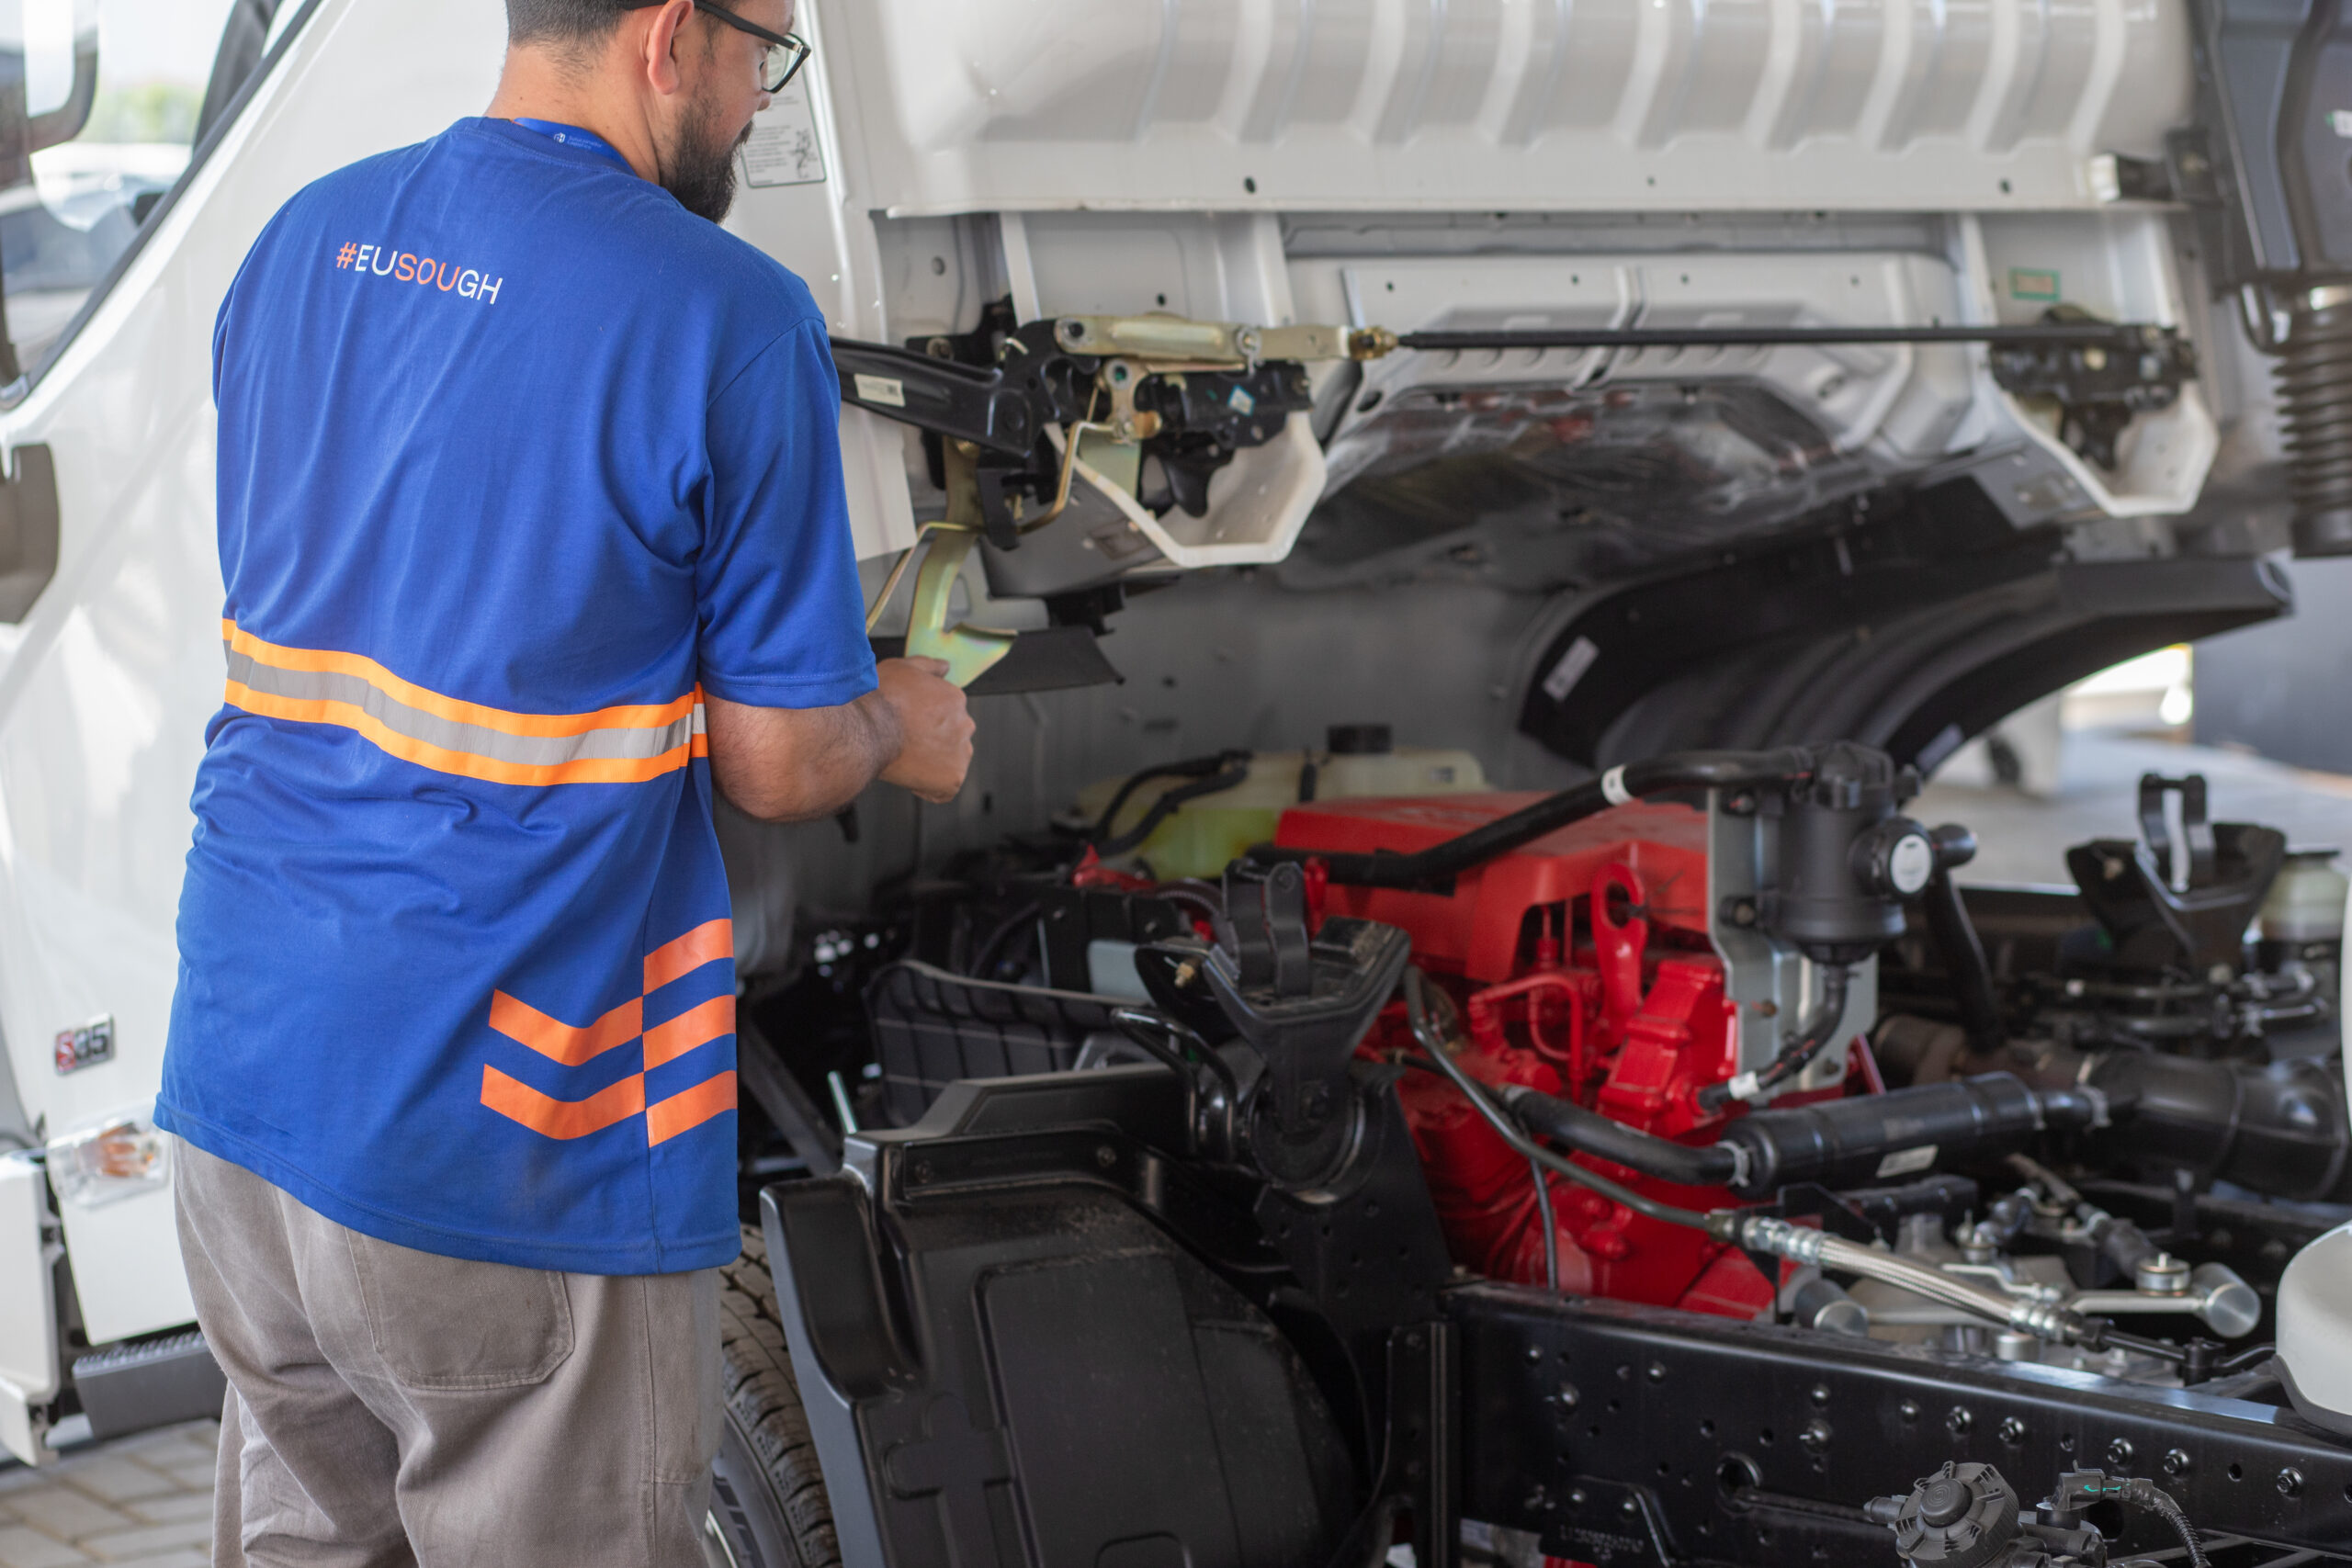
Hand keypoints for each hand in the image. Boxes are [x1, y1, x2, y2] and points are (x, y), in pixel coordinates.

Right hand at [875, 657, 973, 803]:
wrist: (865, 729)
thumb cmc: (878, 699)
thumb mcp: (902, 667)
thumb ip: (929, 666)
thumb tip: (945, 667)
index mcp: (955, 699)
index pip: (948, 713)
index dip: (924, 721)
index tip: (907, 725)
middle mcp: (964, 724)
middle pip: (952, 737)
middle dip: (933, 742)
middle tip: (904, 743)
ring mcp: (960, 752)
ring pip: (952, 762)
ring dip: (934, 764)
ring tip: (906, 759)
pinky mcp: (953, 779)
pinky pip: (944, 789)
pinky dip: (928, 788)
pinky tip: (908, 777)